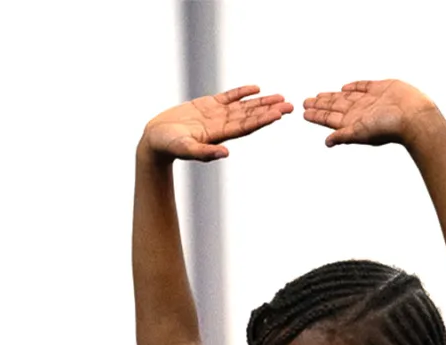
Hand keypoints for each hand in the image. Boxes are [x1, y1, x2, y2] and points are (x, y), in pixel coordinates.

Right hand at [142, 85, 291, 161]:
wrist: (155, 139)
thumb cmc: (168, 146)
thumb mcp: (185, 149)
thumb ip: (205, 153)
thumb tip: (226, 154)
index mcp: (219, 136)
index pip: (246, 126)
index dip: (263, 119)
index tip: (279, 114)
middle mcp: (222, 125)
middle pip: (250, 116)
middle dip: (270, 110)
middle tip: (290, 104)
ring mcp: (215, 115)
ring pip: (244, 106)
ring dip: (262, 102)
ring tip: (280, 97)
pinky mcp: (207, 105)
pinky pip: (228, 97)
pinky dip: (241, 92)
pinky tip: (256, 88)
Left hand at [302, 80, 438, 146]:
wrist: (413, 115)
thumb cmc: (388, 127)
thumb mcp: (361, 133)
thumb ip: (344, 135)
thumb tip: (327, 143)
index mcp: (352, 122)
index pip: (329, 118)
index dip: (316, 115)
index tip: (304, 112)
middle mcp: (360, 111)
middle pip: (334, 106)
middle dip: (320, 104)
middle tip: (305, 101)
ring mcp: (370, 100)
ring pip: (345, 97)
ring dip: (332, 96)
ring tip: (319, 96)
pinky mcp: (382, 88)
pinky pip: (364, 86)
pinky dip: (354, 87)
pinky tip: (344, 88)